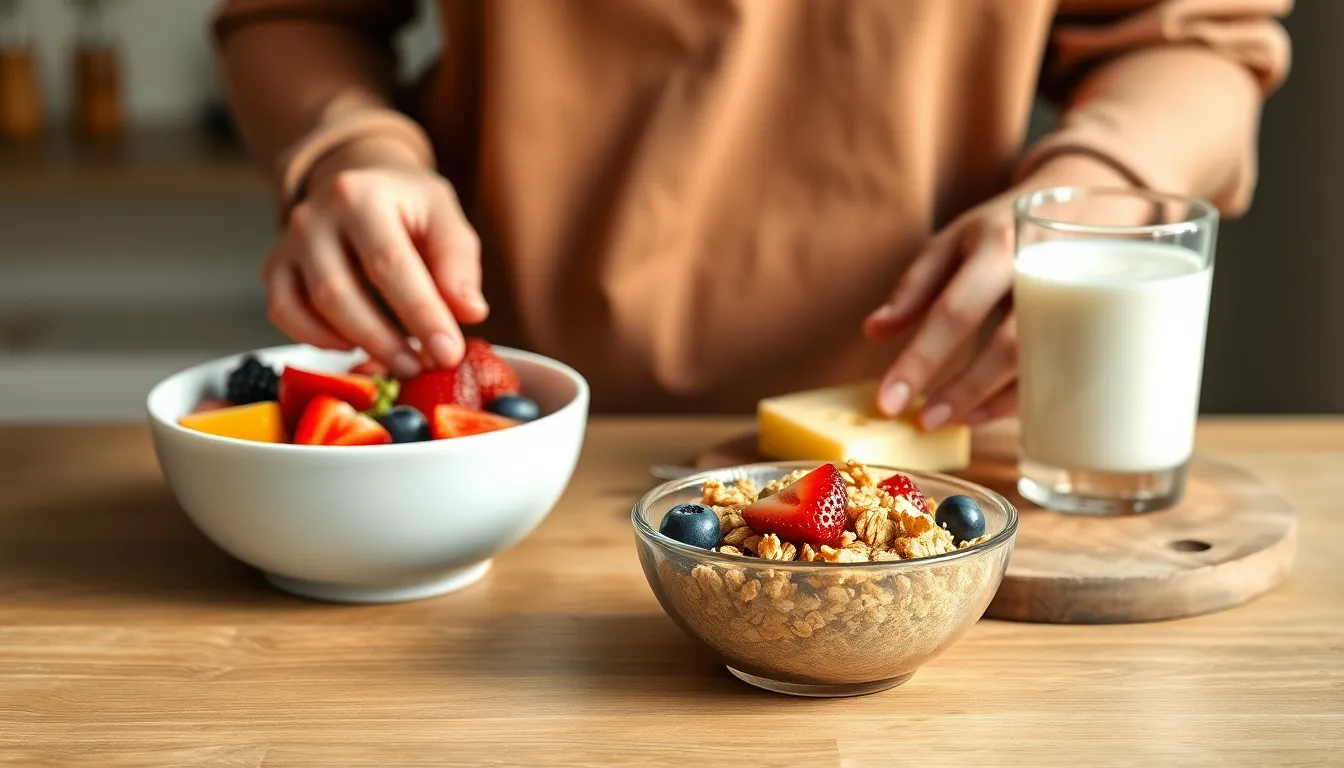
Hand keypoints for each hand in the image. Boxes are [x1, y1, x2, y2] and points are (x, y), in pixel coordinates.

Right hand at [261, 136, 486, 379]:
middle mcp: (314, 216)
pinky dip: (317, 339)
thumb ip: (458, 264)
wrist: (362, 180)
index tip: (448, 354)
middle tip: (421, 369)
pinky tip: (353, 344)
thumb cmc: (409, 207)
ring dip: (357, 344)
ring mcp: (288, 243)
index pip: (390, 264)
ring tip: (400, 362)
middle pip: (340, 293)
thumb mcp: (445, 219)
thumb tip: (470, 312)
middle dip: (385, 341)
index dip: (420, 315)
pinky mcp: (274, 267)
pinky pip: (283, 313)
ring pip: (310, 308)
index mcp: (361, 196)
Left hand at [863, 155, 1132, 428]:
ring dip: (994, 403)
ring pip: (1041, 366)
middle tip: (924, 420)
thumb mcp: (952, 241)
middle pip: (1008, 345)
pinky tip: (985, 411)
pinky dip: (1021, 399)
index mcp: (1000, 246)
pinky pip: (1061, 373)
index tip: (889, 401)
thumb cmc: (999, 228)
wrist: (1077, 203)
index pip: (956, 311)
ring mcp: (1080, 301)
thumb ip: (915, 286)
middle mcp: (1045, 274)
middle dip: (964, 389)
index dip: (920, 360)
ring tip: (953, 420)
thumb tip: (874, 330)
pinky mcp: (1096, 327)